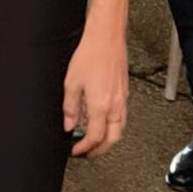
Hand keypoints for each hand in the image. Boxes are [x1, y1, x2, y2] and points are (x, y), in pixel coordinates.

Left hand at [63, 22, 127, 156]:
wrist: (107, 38)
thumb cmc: (90, 54)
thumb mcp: (71, 82)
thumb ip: (70, 107)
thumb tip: (68, 124)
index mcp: (100, 106)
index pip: (94, 137)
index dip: (84, 148)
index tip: (76, 150)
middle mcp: (115, 105)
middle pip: (112, 139)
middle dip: (100, 151)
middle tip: (88, 153)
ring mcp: (122, 99)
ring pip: (120, 130)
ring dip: (109, 140)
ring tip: (96, 142)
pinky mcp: (124, 92)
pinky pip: (122, 117)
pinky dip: (114, 127)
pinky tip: (105, 122)